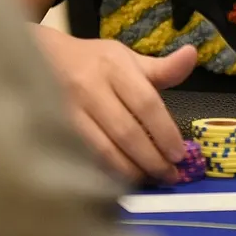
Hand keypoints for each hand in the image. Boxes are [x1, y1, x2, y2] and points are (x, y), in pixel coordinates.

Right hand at [35, 26, 195, 183]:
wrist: (42, 58)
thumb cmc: (95, 62)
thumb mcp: (128, 58)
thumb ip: (163, 68)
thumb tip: (193, 54)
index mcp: (115, 67)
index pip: (146, 103)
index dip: (165, 132)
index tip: (179, 154)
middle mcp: (91, 87)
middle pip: (127, 131)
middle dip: (151, 158)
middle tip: (169, 175)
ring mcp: (69, 109)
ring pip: (104, 149)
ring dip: (130, 170)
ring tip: (149, 180)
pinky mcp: (55, 128)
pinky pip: (84, 156)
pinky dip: (105, 171)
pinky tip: (120, 181)